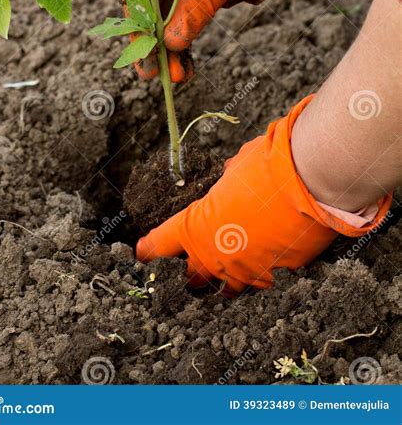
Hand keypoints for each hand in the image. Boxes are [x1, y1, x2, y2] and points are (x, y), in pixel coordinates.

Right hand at [119, 0, 273, 82]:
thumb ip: (194, 9)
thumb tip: (170, 44)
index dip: (137, 9)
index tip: (144, 38)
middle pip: (147, 1)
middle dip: (151, 38)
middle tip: (149, 70)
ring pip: (164, 16)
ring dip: (168, 47)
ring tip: (173, 77)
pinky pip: (182, 20)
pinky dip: (184, 42)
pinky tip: (186, 68)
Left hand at [136, 96, 390, 293]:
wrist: (311, 182)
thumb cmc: (268, 166)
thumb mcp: (238, 166)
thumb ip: (228, 180)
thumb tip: (232, 178)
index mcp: (198, 226)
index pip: (163, 242)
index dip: (150, 248)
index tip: (142, 253)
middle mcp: (219, 255)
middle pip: (195, 277)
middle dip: (194, 273)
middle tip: (194, 270)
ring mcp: (249, 271)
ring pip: (230, 289)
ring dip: (229, 280)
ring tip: (231, 274)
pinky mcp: (279, 277)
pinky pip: (265, 281)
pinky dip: (265, 275)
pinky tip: (270, 265)